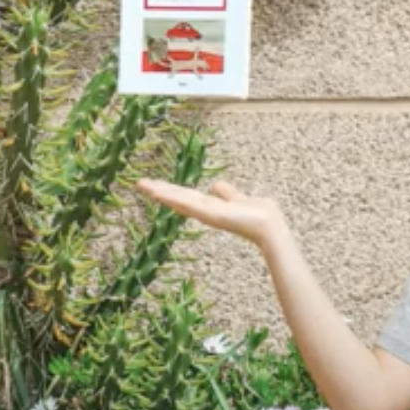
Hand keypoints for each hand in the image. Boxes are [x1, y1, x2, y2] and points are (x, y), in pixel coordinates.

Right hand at [135, 178, 289, 248]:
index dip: (170, 190)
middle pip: (179, 198)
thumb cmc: (259, 214)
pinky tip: (162, 193)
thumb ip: (227, 193)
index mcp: (211, 206)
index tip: (153, 184)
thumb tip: (215, 185)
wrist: (269, 226)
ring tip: (144, 185)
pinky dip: (175, 198)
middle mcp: (205, 211)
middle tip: (139, 183)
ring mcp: (206, 214)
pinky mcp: (210, 214)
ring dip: (162, 192)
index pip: (186, 196)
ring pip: (180, 200)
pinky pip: (190, 204)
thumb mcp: (238, 198)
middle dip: (160, 190)